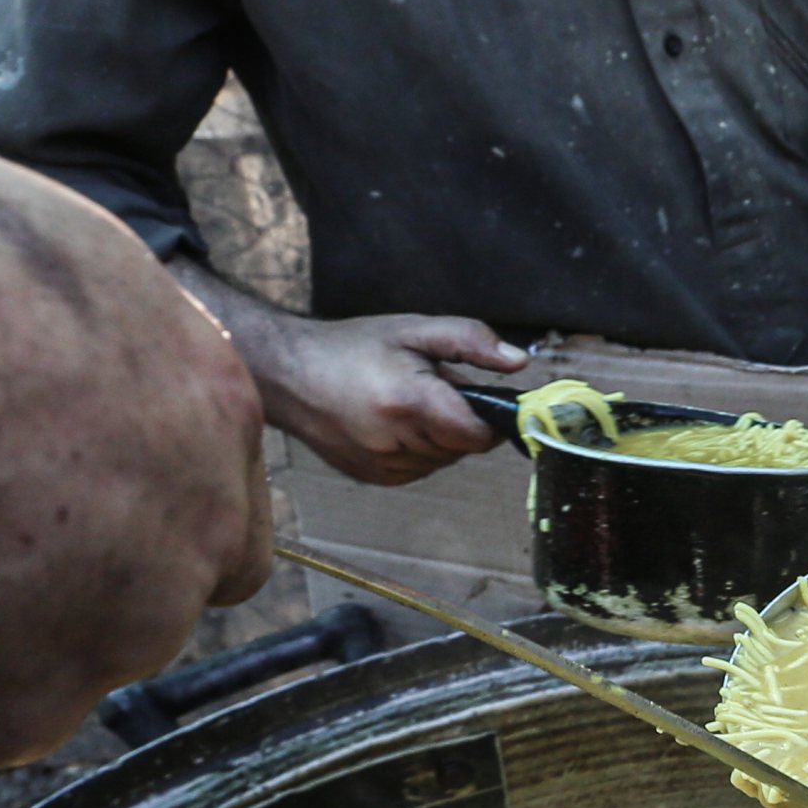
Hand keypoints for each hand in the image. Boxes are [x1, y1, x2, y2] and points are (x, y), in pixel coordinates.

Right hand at [190, 271, 524, 487]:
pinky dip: (417, 449)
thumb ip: (471, 341)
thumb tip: (519, 362)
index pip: (480, 435)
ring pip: (441, 460)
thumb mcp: (414, 329)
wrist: (288, 373)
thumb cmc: (351, 347)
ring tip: (407, 401)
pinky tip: (392, 422)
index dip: (488, 417)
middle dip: (459, 420)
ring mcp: (382, 466)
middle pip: (462, 447)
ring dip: (438, 436)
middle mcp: (396, 442)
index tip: (480, 397)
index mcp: (412, 404)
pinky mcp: (372, 478)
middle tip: (431, 388)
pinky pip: (418, 469)